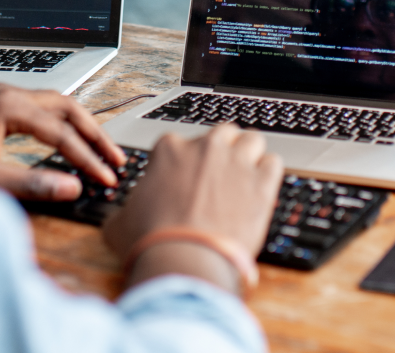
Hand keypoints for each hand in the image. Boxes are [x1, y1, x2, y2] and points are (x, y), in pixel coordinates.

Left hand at [0, 84, 124, 200]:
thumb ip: (31, 184)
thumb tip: (72, 187)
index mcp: (8, 105)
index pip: (61, 132)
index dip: (87, 157)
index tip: (106, 178)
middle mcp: (8, 94)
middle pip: (67, 107)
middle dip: (94, 134)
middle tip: (116, 159)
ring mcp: (3, 97)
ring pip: (57, 105)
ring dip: (82, 127)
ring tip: (102, 151)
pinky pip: (43, 110)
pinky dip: (63, 125)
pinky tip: (71, 141)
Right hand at [103, 124, 281, 291]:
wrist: (183, 260)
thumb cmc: (150, 241)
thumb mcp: (120, 223)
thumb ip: (123, 210)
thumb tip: (120, 217)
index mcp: (169, 149)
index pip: (182, 143)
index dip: (185, 162)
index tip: (187, 180)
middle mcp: (205, 147)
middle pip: (222, 133)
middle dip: (222, 151)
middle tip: (220, 176)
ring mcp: (236, 161)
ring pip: (252, 140)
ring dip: (249, 155)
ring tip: (245, 177)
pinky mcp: (262, 182)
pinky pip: (274, 163)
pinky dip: (269, 174)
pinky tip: (262, 190)